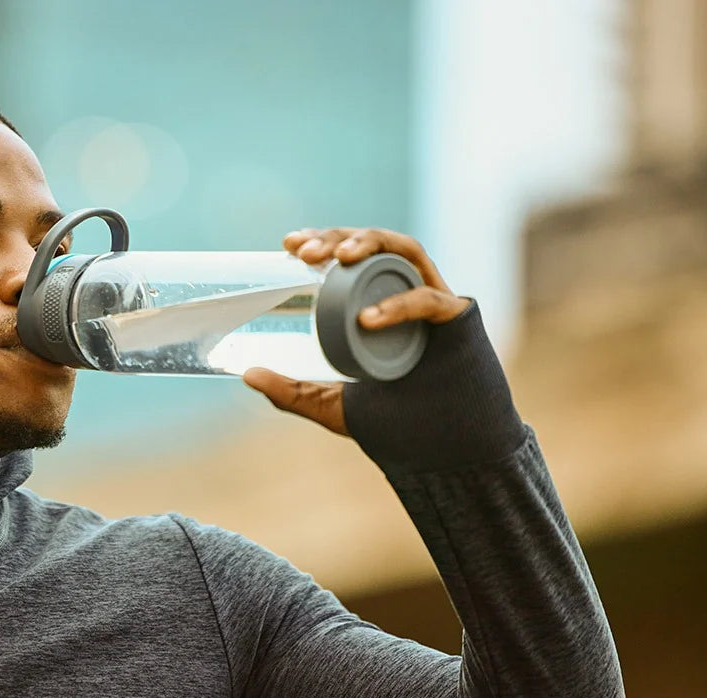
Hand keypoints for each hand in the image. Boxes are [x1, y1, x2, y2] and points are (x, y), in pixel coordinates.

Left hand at [243, 227, 469, 435]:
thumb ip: (294, 392)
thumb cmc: (396, 421)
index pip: (350, 257)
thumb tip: (248, 375)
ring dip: (371, 244)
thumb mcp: (333, 405)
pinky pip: (429, 300)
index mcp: (379, 301)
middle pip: (373, 244)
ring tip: (340, 258)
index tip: (288, 245)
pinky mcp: (459, 320)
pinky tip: (366, 318)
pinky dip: (398, 304)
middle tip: (303, 253)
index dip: (321, 240)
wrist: (449, 450)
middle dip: (337, 238)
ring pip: (405, 251)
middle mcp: (406, 292)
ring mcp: (435, 301)